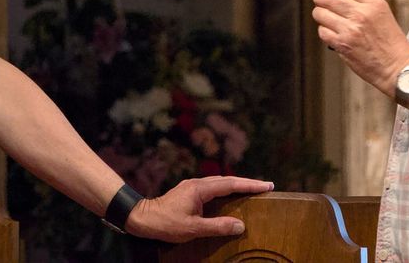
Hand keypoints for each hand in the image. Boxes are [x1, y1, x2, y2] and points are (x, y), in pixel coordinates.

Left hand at [125, 175, 273, 241]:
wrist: (142, 217)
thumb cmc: (166, 223)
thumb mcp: (193, 228)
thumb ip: (218, 226)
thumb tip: (240, 225)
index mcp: (201, 189)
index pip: (231, 184)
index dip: (250, 185)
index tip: (267, 185)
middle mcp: (198, 183)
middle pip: (228, 180)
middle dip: (247, 183)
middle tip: (266, 186)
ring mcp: (192, 186)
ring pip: (220, 182)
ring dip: (236, 185)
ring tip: (252, 189)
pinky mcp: (189, 191)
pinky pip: (213, 187)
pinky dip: (226, 189)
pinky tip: (229, 195)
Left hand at [312, 0, 408, 96]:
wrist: (398, 68)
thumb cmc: (391, 43)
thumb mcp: (383, 13)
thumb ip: (363, 1)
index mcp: (374, 3)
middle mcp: (361, 14)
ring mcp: (351, 29)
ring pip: (321, 13)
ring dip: (319, 13)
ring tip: (325, 16)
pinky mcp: (342, 44)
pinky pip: (322, 31)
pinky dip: (324, 30)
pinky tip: (332, 32)